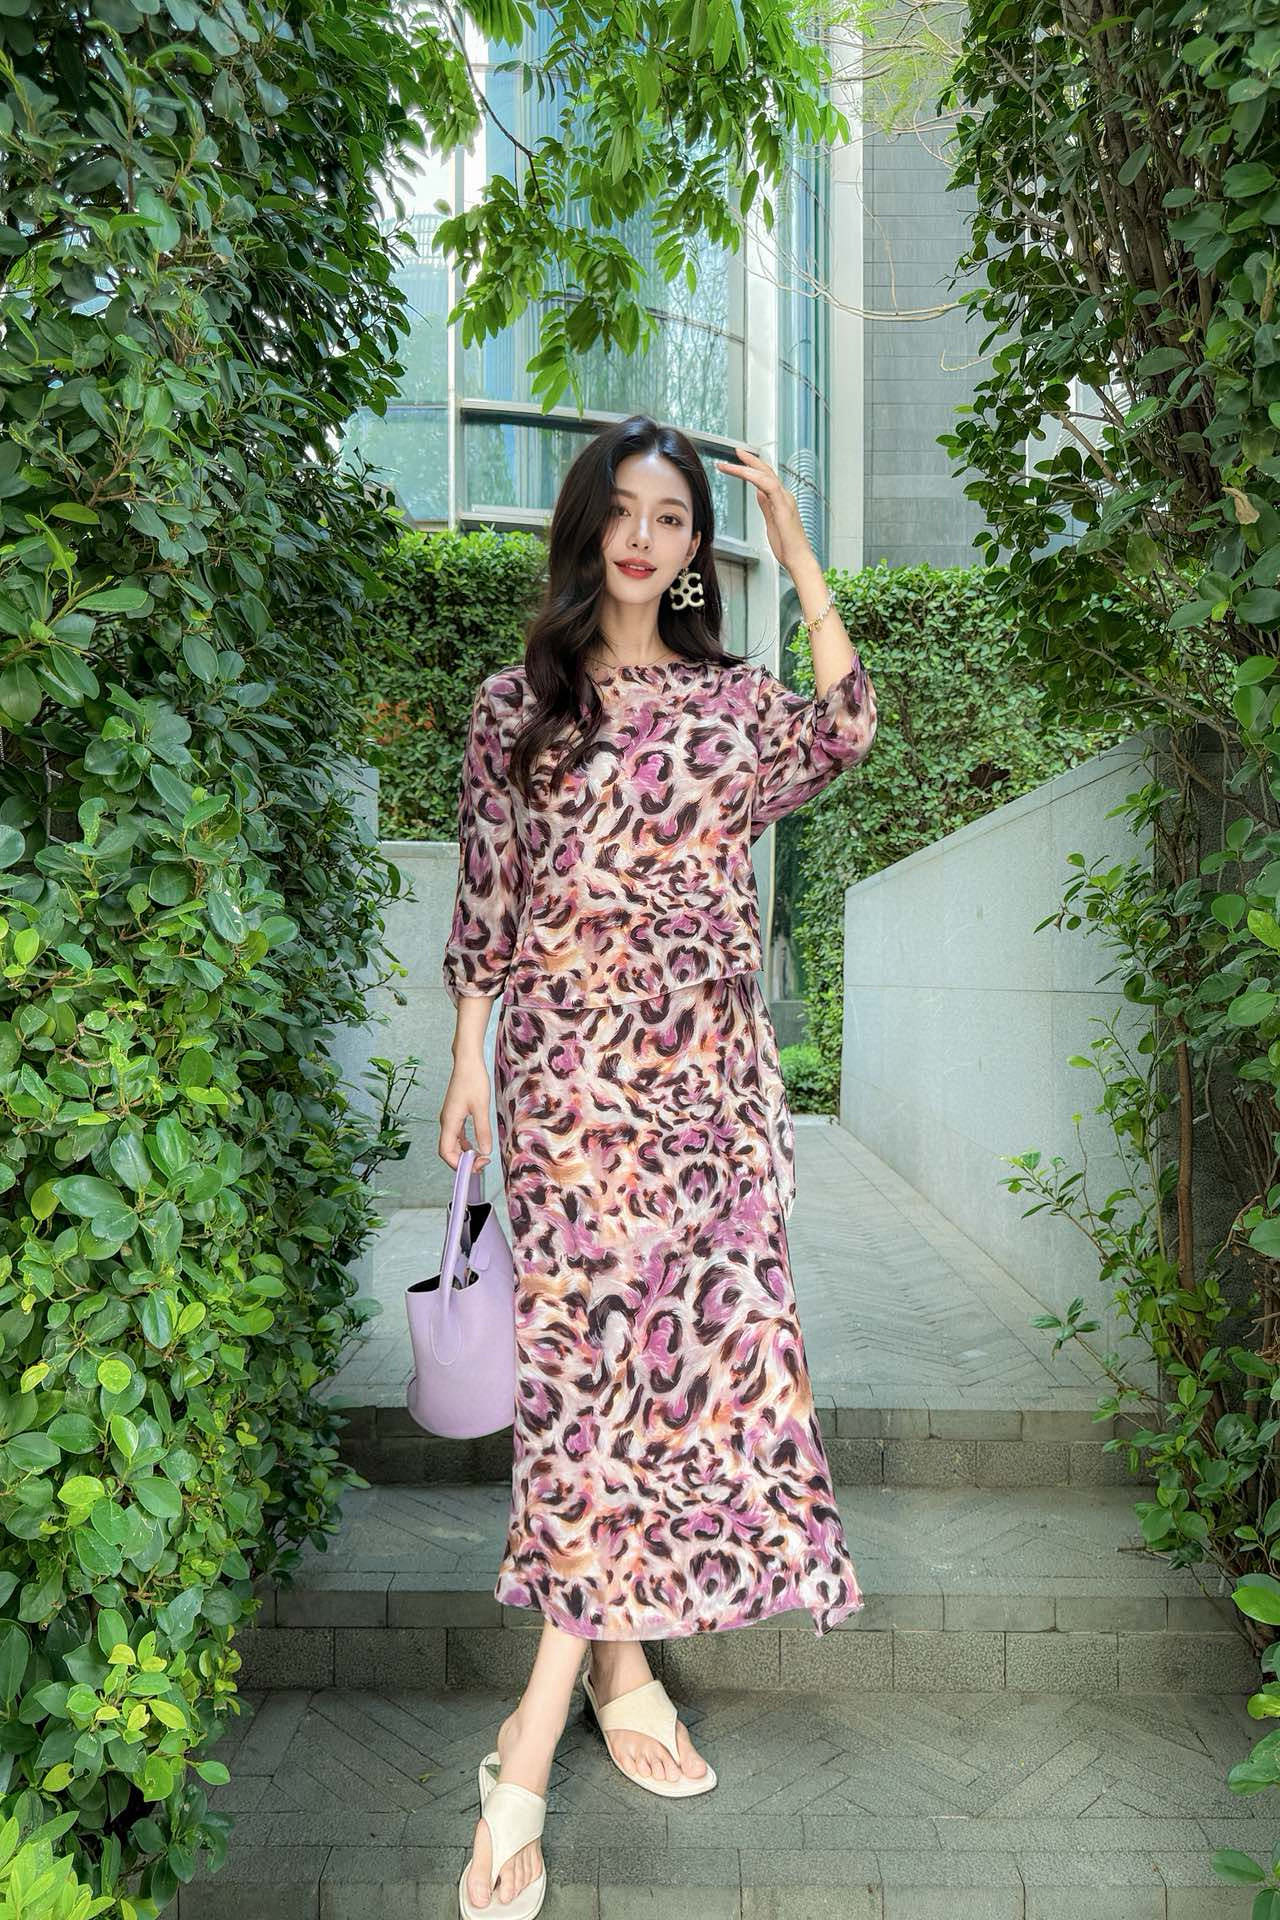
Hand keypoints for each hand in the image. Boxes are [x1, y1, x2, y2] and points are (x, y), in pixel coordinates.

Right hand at [439, 1056, 494, 1170]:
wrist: (468, 1062)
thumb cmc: (473, 1080)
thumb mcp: (481, 1107)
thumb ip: (483, 1130)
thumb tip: (485, 1151)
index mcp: (449, 1122)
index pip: (446, 1152)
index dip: (459, 1164)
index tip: (477, 1165)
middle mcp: (446, 1122)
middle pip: (448, 1151)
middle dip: (463, 1161)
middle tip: (483, 1162)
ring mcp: (449, 1118)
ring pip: (452, 1144)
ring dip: (464, 1153)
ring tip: (481, 1156)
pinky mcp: (454, 1114)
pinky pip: (456, 1135)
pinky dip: (465, 1143)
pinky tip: (476, 1144)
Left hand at [713, 444, 810, 573]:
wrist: (798, 559)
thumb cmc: (787, 546)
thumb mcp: (771, 522)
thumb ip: (766, 506)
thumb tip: (758, 493)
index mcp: (781, 500)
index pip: (766, 477)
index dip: (754, 466)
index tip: (740, 460)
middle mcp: (785, 496)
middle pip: (767, 471)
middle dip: (750, 460)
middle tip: (736, 451)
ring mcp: (785, 500)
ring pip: (765, 475)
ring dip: (746, 468)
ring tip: (729, 465)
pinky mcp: (784, 507)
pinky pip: (768, 486)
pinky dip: (755, 478)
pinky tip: (744, 474)